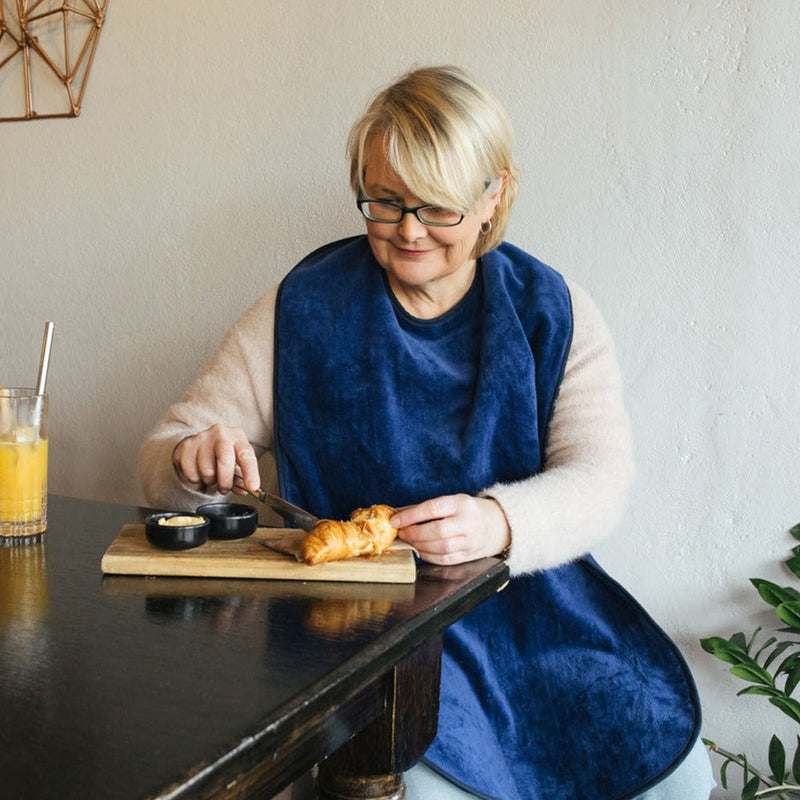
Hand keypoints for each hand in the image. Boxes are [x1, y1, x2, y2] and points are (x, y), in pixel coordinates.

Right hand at [172, 424, 259, 494]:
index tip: (252, 486)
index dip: (251, 472)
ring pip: (207, 471)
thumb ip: (240, 478)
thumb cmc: (222, 455)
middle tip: (224, 488)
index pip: (246, 455)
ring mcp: (202, 438)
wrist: (200, 444)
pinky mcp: (186, 447)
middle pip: (225, 459)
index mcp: (237, 437)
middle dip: (225, 481)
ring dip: (210, 482)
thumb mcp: (236, 463)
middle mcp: (221, 433)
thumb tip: (243, 490)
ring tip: (211, 478)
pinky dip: (196, 482)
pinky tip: (199, 475)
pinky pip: (191, 474)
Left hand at [390, 494, 509, 565]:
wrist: (497, 525)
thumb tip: (396, 514)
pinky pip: (444, 559)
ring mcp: (470, 541)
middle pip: (437, 531)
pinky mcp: (468, 555)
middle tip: (402, 533)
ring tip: (410, 541)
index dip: (411, 516)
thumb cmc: (467, 511)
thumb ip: (424, 508)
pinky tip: (421, 550)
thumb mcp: (451, 502)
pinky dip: (428, 556)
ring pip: (441, 547)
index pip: (432, 508)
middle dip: (414, 534)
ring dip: (420, 546)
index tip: (395, 521)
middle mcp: (468, 522)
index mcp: (461, 503)